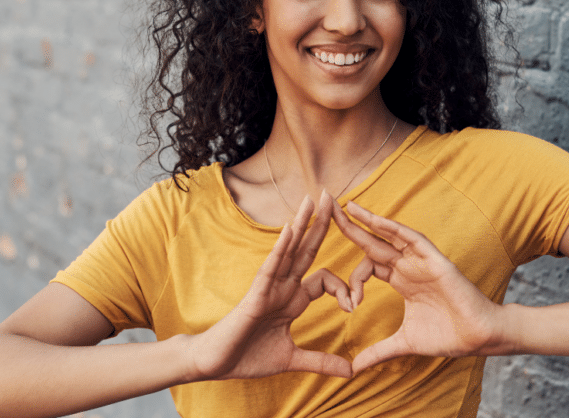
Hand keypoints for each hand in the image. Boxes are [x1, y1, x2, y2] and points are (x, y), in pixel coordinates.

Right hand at [186, 190, 353, 380]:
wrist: (216, 365)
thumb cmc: (247, 357)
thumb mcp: (292, 359)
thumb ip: (321, 362)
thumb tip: (350, 372)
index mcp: (292, 300)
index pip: (324, 280)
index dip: (343, 288)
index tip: (352, 308)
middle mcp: (282, 287)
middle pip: (306, 249)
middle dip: (320, 224)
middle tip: (331, 196)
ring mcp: (268, 288)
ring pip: (288, 250)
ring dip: (301, 224)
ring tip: (312, 199)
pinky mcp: (255, 295)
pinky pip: (270, 267)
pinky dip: (280, 249)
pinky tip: (290, 229)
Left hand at [331, 199, 505, 371]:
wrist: (478, 338)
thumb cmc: (447, 336)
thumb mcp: (404, 343)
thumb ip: (378, 351)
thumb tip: (354, 369)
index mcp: (401, 281)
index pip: (368, 265)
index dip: (353, 280)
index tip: (351, 304)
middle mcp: (408, 266)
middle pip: (372, 242)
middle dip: (350, 227)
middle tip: (327, 210)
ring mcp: (420, 260)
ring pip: (389, 234)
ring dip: (367, 220)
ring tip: (345, 206)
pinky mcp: (434, 259)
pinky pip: (410, 238)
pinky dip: (392, 228)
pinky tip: (374, 219)